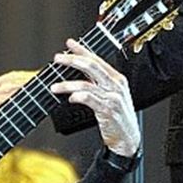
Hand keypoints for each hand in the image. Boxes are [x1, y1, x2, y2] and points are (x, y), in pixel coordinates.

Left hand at [50, 39, 139, 157]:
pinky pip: (90, 99)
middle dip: (72, 60)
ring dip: (67, 85)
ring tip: (55, 87)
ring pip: (86, 84)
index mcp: (117, 79)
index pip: (97, 60)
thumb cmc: (117, 117)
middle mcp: (116, 86)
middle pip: (91, 66)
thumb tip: (78, 71)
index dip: (82, 50)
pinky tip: (70, 99)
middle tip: (57, 59)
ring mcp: (113, 98)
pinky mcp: (108, 111)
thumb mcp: (110, 95)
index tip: (69, 44)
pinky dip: (78, 97)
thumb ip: (97, 83)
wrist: (127, 139)